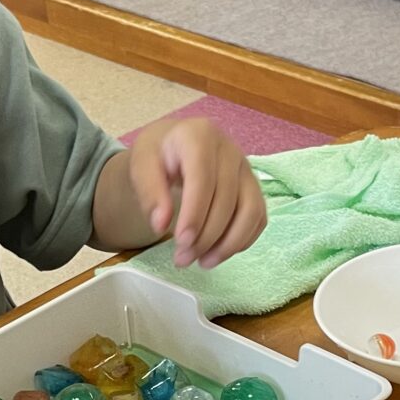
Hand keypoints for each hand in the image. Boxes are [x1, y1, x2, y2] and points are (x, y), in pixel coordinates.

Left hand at [126, 118, 266, 268]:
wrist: (173, 146)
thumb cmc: (158, 155)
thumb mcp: (141, 165)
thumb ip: (149, 192)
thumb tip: (160, 225)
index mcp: (199, 136)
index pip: (203, 179)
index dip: (195, 214)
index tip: (181, 241)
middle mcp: (230, 150)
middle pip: (227, 200)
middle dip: (206, 236)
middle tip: (182, 259)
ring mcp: (246, 169)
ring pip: (251, 212)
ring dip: (229, 244)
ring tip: (203, 262)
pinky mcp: (253, 187)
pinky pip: (258, 218)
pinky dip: (242, 241)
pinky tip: (218, 253)